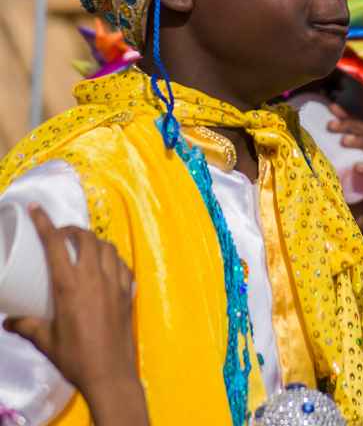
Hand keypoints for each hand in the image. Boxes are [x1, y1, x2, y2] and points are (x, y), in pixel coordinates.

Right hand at [3, 206, 148, 425]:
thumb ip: (27, 326)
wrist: (110, 375)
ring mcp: (115, 283)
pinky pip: (123, 265)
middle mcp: (95, 277)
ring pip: (108, 247)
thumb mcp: (46, 342)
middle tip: (62, 236)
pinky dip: (114, 260)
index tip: (36, 209)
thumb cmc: (76, 358)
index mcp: (70, 285)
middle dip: (73, 230)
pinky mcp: (129, 292)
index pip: (55, 244)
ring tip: (85, 248)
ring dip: (96, 242)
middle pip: (86, 237)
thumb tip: (7, 320)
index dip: (45, 222)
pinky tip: (108, 268)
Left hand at [327, 103, 362, 240]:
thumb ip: (322, 176)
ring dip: (362, 141)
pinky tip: (359, 168)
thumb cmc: (351, 210)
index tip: (330, 108)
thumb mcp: (332, 188)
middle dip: (350, 125)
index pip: (356, 130)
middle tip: (332, 126)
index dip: (345, 118)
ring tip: (345, 141)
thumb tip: (297, 163)